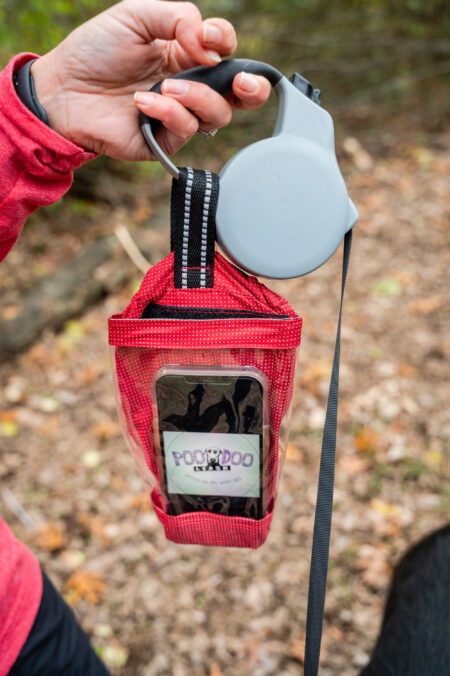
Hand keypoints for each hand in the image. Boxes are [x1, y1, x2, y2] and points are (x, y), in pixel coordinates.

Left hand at [31, 0, 271, 160]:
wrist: (63, 88)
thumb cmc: (95, 50)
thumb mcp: (136, 15)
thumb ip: (179, 17)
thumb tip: (211, 45)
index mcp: (186, 55)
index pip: (227, 52)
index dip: (228, 43)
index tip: (209, 37)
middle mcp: (190, 87)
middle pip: (241, 95)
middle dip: (252, 88)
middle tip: (243, 82)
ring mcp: (179, 116)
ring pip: (218, 114)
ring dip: (198, 97)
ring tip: (166, 86)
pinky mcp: (165, 141)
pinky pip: (186, 130)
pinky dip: (170, 113)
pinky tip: (142, 102)